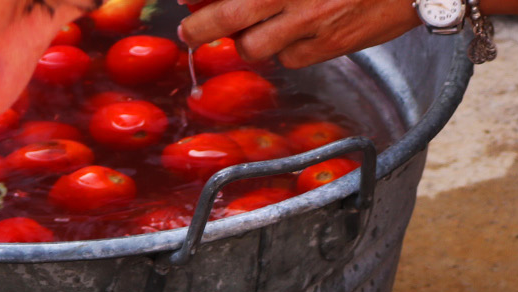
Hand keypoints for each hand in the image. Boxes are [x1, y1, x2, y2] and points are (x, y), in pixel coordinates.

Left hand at [178, 0, 417, 67]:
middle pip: (230, 16)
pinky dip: (283, 51)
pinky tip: (289, 37)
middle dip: (201, 27)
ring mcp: (311, 21)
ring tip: (245, 33)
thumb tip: (239, 1)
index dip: (203, 0)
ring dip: (244, 41)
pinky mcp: (331, 45)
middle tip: (189, 30)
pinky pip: (290, 60)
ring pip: (256, 46)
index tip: (187, 1)